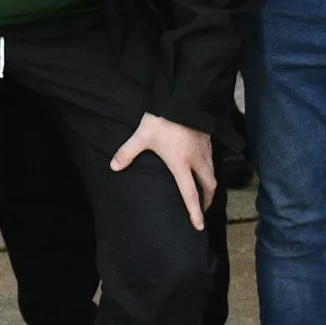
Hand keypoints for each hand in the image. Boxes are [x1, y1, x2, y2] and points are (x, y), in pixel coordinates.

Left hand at [112, 111, 215, 230]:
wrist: (181, 98)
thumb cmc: (162, 119)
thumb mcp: (141, 136)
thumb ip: (127, 153)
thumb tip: (113, 166)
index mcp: (180, 163)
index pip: (190, 194)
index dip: (195, 212)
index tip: (199, 227)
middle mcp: (196, 159)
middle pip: (209, 186)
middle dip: (207, 200)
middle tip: (202, 209)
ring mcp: (204, 149)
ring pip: (213, 172)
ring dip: (209, 185)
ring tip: (204, 191)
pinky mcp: (207, 138)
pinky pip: (212, 159)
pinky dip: (209, 168)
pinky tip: (201, 166)